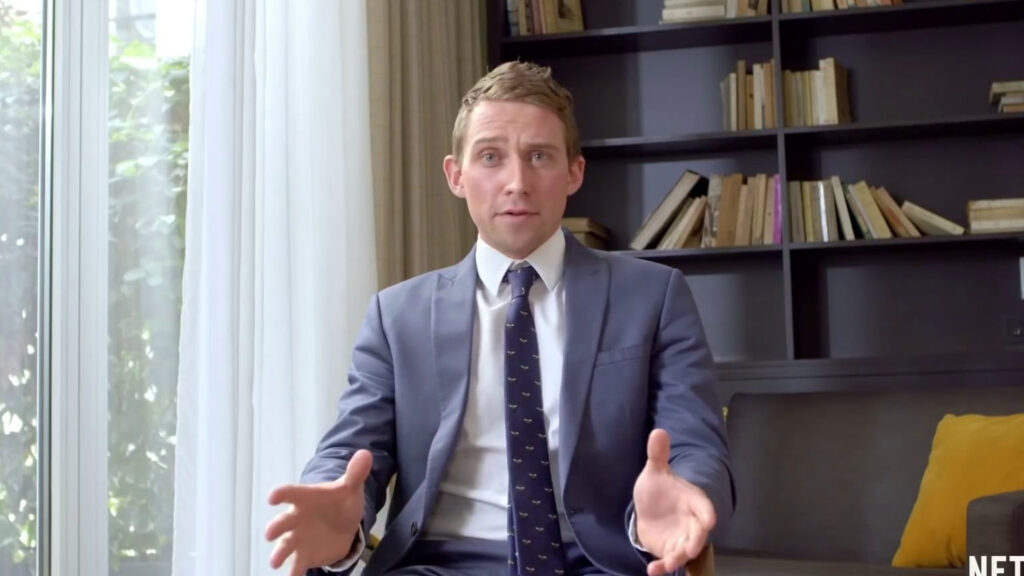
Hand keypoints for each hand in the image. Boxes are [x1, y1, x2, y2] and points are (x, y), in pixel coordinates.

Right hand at [265, 449, 372, 575]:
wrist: (342, 522)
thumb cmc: (340, 501)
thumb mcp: (350, 488)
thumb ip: (355, 473)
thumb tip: (366, 454)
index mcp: (305, 499)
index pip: (291, 493)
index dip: (282, 494)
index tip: (273, 497)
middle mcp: (296, 519)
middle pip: (282, 522)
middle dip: (275, 527)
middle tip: (270, 533)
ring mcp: (297, 539)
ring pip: (284, 547)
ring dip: (278, 554)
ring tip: (275, 562)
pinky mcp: (304, 556)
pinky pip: (296, 567)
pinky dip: (294, 574)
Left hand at [633, 429, 716, 575]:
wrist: (650, 508)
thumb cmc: (658, 489)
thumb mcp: (655, 472)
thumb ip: (658, 455)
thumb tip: (658, 431)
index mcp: (692, 501)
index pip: (704, 507)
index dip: (707, 514)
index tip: (709, 520)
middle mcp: (691, 522)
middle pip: (698, 534)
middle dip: (695, 542)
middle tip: (689, 548)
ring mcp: (681, 538)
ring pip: (684, 551)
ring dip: (678, 558)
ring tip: (668, 563)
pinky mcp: (670, 551)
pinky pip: (668, 560)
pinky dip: (662, 567)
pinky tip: (652, 571)